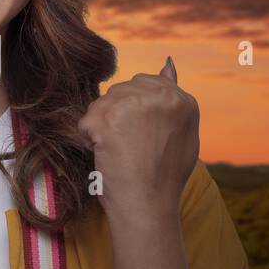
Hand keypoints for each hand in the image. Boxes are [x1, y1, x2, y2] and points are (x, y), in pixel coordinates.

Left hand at [77, 56, 198, 219]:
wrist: (148, 206)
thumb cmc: (164, 176)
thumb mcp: (182, 132)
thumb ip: (173, 96)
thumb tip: (167, 62)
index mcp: (182, 99)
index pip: (146, 83)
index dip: (136, 109)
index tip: (139, 133)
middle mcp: (160, 96)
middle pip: (121, 90)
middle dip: (118, 115)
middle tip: (130, 146)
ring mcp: (133, 105)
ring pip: (102, 103)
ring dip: (102, 127)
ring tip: (119, 152)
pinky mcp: (107, 119)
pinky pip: (86, 121)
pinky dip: (90, 140)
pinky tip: (106, 156)